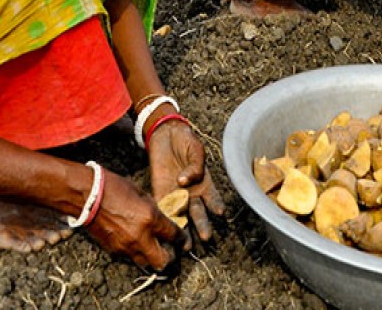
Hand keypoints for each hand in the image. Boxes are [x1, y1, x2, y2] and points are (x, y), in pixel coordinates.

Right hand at [86, 169, 184, 270]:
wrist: (87, 195)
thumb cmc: (115, 188)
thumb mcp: (142, 195)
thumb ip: (154, 210)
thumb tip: (162, 220)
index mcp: (150, 219)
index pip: (174, 236)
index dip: (182, 240)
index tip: (183, 241)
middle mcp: (140, 237)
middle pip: (163, 261)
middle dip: (170, 258)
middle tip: (171, 251)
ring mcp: (126, 246)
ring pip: (145, 263)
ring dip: (152, 258)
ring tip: (153, 249)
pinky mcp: (113, 250)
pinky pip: (130, 257)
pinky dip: (136, 253)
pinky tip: (135, 242)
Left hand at [148, 121, 225, 244]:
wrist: (165, 135)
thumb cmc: (185, 141)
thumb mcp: (195, 149)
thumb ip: (195, 165)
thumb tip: (186, 180)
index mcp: (205, 183)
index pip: (213, 198)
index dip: (216, 205)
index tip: (220, 213)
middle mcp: (192, 193)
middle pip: (199, 212)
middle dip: (202, 225)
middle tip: (205, 237)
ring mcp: (176, 195)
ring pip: (182, 216)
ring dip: (185, 230)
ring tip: (187, 245)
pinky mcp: (161, 193)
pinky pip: (163, 208)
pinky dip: (165, 219)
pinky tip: (167, 231)